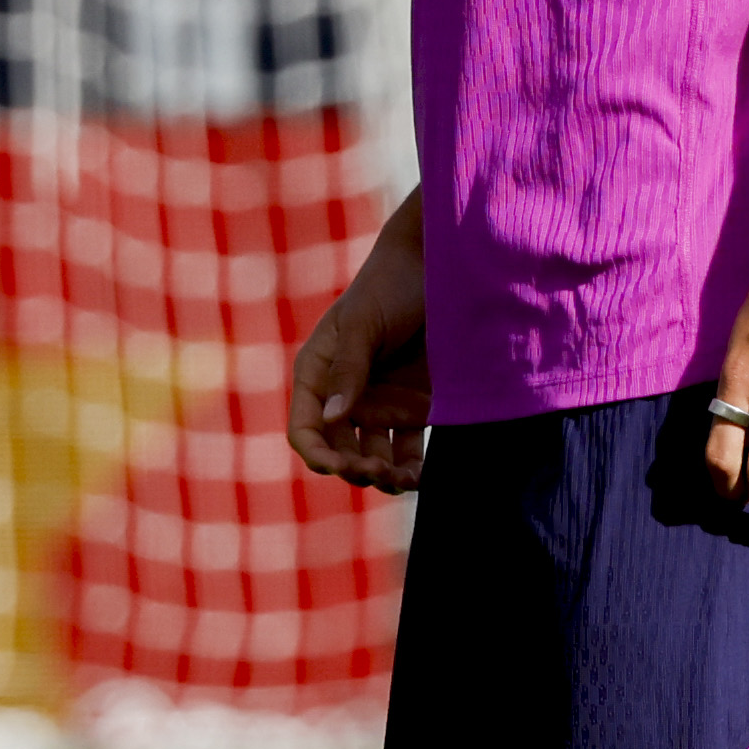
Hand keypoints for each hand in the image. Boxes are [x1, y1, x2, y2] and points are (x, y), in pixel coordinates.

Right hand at [284, 197, 434, 495]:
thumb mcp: (363, 324)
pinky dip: (411, 468)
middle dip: (354, 469)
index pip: (305, 428)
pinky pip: (406, 449)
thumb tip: (331, 420)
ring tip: (405, 482)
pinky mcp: (414, 407)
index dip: (317, 454)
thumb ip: (348, 370)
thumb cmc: (391, 285)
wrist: (442, 266)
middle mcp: (345, 395)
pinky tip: (422, 478)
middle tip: (379, 472)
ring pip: (372, 457)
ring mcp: (380, 403)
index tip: (340, 467)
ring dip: (383, 476)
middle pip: (339, 450)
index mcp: (319, 374)